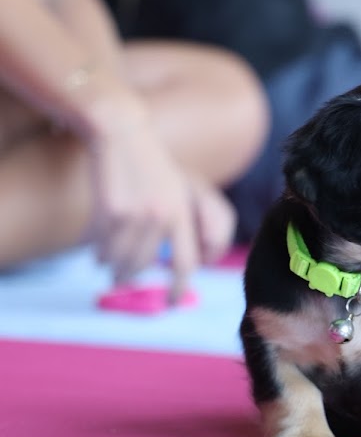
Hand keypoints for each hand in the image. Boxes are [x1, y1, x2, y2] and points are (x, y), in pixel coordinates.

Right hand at [86, 110, 200, 298]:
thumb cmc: (148, 164)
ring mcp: (136, 215)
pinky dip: (98, 253)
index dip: (179, 288)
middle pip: (145, 265)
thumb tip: (172, 262)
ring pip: (121, 259)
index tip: (170, 303)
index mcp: (182, 212)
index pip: (187, 262)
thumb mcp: (174, 190)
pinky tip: (97, 253)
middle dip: (132, 279)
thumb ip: (178, 222)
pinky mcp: (111, 211)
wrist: (121, 133)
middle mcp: (162, 216)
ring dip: (112, 269)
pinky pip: (102, 246)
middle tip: (122, 284)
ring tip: (108, 270)